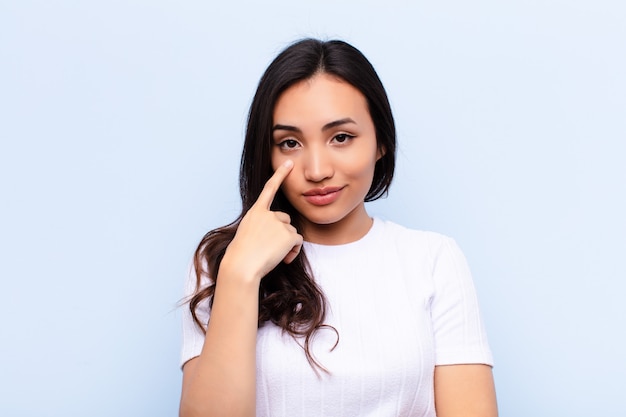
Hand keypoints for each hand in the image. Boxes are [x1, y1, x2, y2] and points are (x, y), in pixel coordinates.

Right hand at [221, 160, 302, 282]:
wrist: (242, 266)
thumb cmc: (242, 256)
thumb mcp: (248, 235)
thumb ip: (263, 228)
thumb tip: (282, 233)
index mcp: (255, 212)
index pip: (269, 189)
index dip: (280, 175)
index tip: (288, 163)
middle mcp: (268, 214)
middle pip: (285, 220)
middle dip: (282, 233)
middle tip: (269, 248)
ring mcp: (279, 223)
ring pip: (292, 232)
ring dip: (287, 245)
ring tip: (272, 255)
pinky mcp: (288, 234)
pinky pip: (298, 242)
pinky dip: (293, 252)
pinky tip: (283, 259)